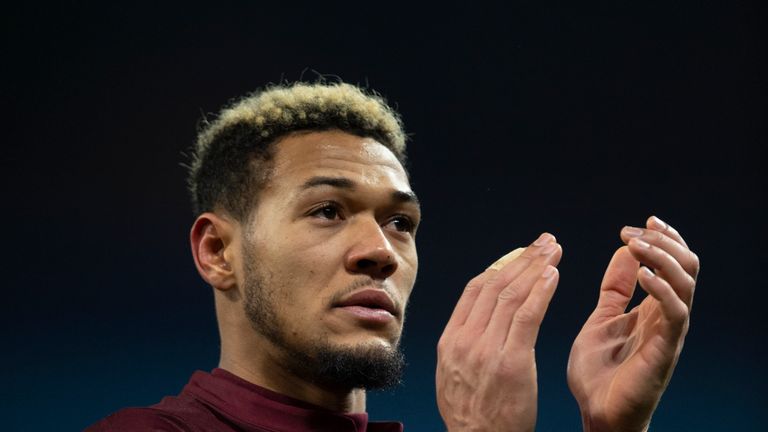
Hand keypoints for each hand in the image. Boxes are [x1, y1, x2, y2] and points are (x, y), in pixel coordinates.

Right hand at [436, 233, 561, 431]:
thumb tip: (477, 323)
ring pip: (511, 295)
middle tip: (543, 241)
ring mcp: (486, 350)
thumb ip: (464, 346)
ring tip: (553, 250)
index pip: (474, 291)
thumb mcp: (453, 377)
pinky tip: (553, 275)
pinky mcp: (511, 362)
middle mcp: (464, 340)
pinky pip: (528, 317)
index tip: (519, 255)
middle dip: (521, 259)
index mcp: (450, 341)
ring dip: (535, 267)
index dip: (499, 267)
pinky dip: (541, 291)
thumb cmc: (473, 418)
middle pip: (494, 285)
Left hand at [567, 216, 698, 431]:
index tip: (642, 222)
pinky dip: (663, 289)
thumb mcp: (602, 318)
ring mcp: (668, 334)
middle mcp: (666, 318)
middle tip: (633, 231)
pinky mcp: (664, 351)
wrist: (595, 414)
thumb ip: (615, 289)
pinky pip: (676, 314)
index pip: (674, 264)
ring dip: (663, 258)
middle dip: (664, 241)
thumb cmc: (599, 373)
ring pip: (686, 284)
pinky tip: (642, 275)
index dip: (664, 239)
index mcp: (652, 309)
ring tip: (635, 245)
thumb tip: (624, 250)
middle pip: (687, 267)